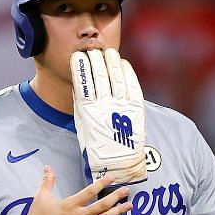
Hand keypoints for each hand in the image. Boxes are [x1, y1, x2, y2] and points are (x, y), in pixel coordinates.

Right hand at [13, 166, 132, 214]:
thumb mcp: (41, 197)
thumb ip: (48, 182)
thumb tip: (48, 167)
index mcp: (70, 204)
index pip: (90, 191)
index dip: (102, 183)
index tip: (112, 178)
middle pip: (102, 204)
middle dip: (116, 197)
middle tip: (126, 191)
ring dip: (118, 212)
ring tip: (129, 206)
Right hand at [71, 48, 147, 184]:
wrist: (118, 162)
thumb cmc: (97, 146)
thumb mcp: (82, 126)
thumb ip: (81, 106)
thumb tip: (79, 87)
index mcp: (89, 110)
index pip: (83, 82)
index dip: (81, 67)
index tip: (78, 57)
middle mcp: (105, 105)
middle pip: (101, 76)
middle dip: (96, 61)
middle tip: (93, 51)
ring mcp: (122, 105)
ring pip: (117, 77)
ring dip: (112, 62)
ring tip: (108, 53)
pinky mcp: (136, 108)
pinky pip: (132, 85)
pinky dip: (128, 73)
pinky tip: (123, 64)